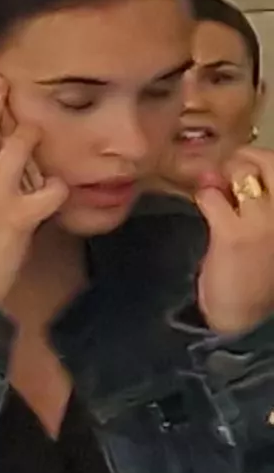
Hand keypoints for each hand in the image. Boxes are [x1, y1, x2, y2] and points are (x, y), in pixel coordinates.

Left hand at [196, 147, 273, 336]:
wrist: (247, 315)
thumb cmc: (259, 271)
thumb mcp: (268, 230)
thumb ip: (255, 200)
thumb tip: (224, 169)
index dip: (261, 159)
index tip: (243, 164)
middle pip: (270, 161)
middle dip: (244, 157)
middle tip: (225, 169)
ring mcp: (265, 221)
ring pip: (242, 173)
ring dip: (221, 177)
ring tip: (213, 189)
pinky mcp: (234, 234)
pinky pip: (213, 196)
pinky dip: (205, 196)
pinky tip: (205, 208)